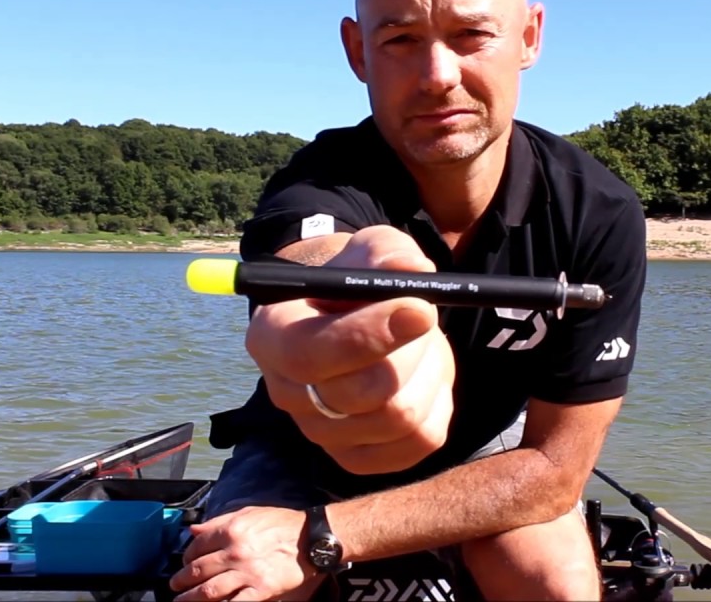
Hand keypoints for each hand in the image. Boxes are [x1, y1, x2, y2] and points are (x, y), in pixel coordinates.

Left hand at [169, 506, 314, 601]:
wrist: (312, 539)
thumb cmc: (283, 524)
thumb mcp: (249, 513)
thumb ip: (219, 521)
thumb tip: (193, 530)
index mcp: (231, 530)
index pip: (197, 546)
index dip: (186, 555)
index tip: (184, 561)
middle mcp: (235, 552)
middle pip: (199, 570)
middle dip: (182, 580)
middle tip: (175, 585)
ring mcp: (247, 573)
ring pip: (209, 590)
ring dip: (191, 597)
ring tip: (181, 600)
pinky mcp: (260, 590)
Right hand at [245, 225, 455, 474]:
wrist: (356, 320)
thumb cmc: (357, 282)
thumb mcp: (369, 251)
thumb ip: (389, 254)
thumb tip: (414, 270)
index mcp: (271, 337)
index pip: (309, 354)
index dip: (368, 336)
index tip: (420, 308)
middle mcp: (287, 393)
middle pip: (359, 393)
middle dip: (411, 350)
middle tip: (426, 314)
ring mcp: (321, 434)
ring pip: (399, 416)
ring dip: (429, 370)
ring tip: (422, 342)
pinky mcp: (360, 458)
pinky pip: (421, 440)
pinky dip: (438, 400)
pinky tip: (423, 375)